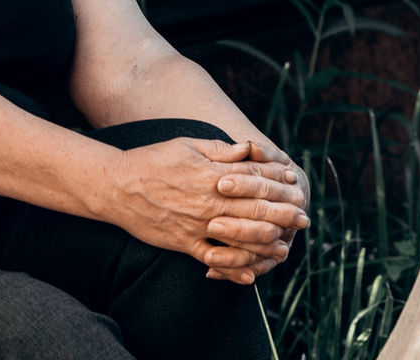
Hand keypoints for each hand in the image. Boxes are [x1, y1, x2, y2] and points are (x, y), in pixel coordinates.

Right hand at [111, 138, 308, 284]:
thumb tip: (249, 149)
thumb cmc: (151, 160)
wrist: (117, 186)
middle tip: (303, 218)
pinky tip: (251, 274)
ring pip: (242, 238)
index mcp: (210, 173)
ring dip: (268, 243)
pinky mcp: (184, 242)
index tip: (295, 183)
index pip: (254, 177)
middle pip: (256, 209)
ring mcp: (197, 224)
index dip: (278, 180)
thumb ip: (220, 149)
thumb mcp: (186, 144)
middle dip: (284, 213)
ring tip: (285, 246)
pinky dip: (234, 268)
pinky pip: (215, 259)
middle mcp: (208, 201)